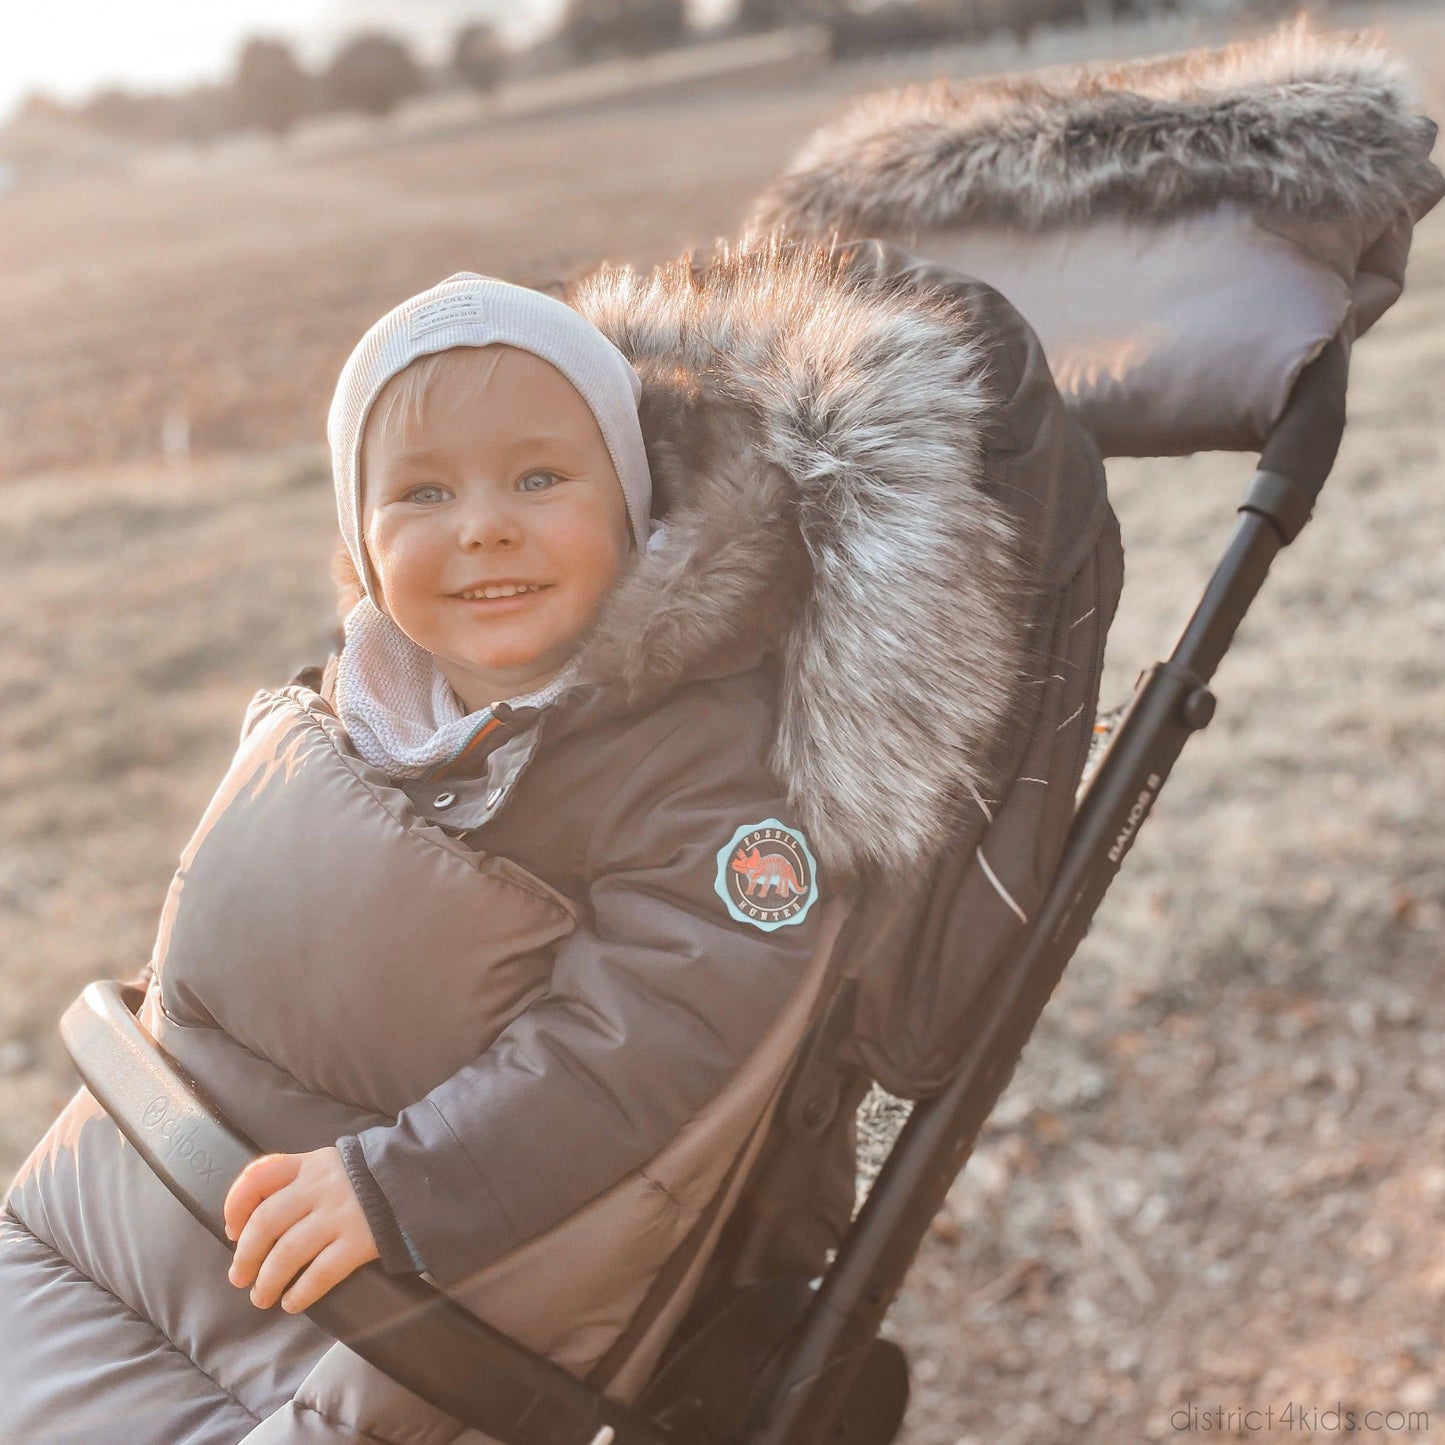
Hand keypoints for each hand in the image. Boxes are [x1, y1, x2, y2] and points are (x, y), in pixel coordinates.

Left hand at [223, 1146, 379, 1312]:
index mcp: (311, 1164)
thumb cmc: (365, 1180)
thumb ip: (295, 1177)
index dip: (235, 1205)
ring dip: (267, 1280)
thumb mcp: (330, 1165)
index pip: (259, 1177)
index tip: (230, 1230)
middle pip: (266, 1223)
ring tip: (262, 1297)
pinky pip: (321, 1273)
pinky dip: (300, 1293)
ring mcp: (341, 1215)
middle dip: (245, 1256)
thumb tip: (248, 1216)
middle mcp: (321, 1187)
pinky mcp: (361, 1241)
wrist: (417, 1182)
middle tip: (239, 1277)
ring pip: (287, 1252)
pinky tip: (292, 1302)